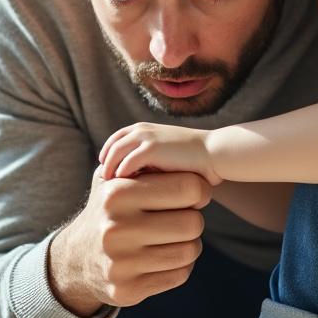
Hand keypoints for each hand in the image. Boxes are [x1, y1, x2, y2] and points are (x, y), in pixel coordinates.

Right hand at [48, 165, 209, 315]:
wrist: (75, 259)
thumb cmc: (107, 211)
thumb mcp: (112, 180)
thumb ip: (144, 165)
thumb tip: (193, 162)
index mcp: (115, 194)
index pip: (187, 188)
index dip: (199, 190)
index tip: (194, 194)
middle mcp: (116, 228)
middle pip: (192, 222)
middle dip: (193, 219)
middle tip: (184, 217)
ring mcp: (121, 263)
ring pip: (189, 250)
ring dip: (189, 243)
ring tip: (176, 237)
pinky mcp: (128, 290)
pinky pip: (179, 274)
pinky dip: (181, 265)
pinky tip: (166, 255)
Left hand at [99, 122, 219, 185]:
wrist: (213, 153)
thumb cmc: (194, 160)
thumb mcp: (165, 156)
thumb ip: (148, 162)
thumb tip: (133, 179)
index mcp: (143, 129)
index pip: (115, 140)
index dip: (108, 156)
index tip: (106, 173)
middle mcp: (141, 130)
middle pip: (111, 147)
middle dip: (105, 164)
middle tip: (103, 183)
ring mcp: (145, 137)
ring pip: (114, 155)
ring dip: (110, 171)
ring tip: (109, 188)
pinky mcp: (150, 149)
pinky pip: (126, 164)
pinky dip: (122, 176)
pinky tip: (123, 189)